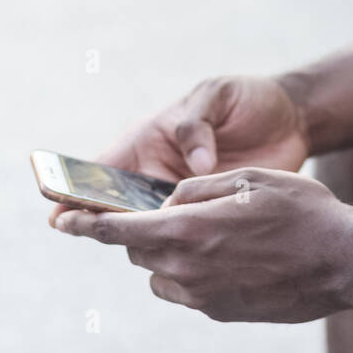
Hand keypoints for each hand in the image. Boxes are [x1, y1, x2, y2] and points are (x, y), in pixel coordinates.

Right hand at [47, 76, 309, 227]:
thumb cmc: (247, 99)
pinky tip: (182, 257)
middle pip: (118, 207)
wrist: (293, 118)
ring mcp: (182, 198)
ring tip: (140, 249)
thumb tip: (196, 164)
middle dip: (103, 223)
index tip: (59, 211)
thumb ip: (197, 123)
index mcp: (149, 142)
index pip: (102, 170)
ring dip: (143, 238)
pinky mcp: (210, 214)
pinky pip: (186, 235)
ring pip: (150, 226)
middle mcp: (158, 175)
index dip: (77, 190)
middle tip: (96, 236)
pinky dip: (180, 245)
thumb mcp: (218, 96)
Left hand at [55, 167, 352, 322]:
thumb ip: (200, 187)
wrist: (346, 261)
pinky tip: (237, 256)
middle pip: (140, 251)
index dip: (86, 224)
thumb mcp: (252, 178)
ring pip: (161, 275)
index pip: (118, 231)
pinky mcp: (222, 312)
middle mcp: (187, 270)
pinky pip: (190, 291)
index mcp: (189, 231)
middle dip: (148, 230)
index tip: (64, 220)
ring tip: (215, 234)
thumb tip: (170, 203)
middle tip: (178, 211)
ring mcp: (204, 297)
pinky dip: (196, 272)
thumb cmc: (304, 212)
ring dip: (171, 254)